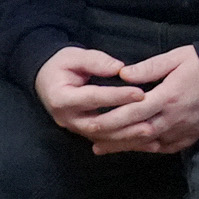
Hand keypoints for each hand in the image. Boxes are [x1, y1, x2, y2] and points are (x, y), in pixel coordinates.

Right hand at [33, 45, 150, 136]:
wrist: (47, 80)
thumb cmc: (61, 65)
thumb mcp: (73, 56)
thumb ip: (95, 61)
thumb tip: (119, 68)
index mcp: (62, 98)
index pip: (93, 98)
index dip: (117, 96)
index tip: (140, 93)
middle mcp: (67, 118)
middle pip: (98, 125)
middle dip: (125, 123)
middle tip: (150, 118)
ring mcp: (75, 129)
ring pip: (103, 137)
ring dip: (127, 137)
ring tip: (151, 132)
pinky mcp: (84, 133)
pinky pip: (106, 141)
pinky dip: (126, 142)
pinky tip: (145, 142)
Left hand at [71, 45, 198, 154]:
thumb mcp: (176, 57)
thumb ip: (148, 68)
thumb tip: (122, 74)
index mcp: (168, 97)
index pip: (131, 113)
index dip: (109, 119)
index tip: (89, 121)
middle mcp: (173, 118)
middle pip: (135, 133)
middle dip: (110, 136)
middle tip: (88, 136)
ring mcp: (182, 131)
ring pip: (147, 144)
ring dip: (123, 146)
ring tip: (101, 147)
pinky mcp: (190, 137)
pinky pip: (163, 148)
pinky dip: (145, 149)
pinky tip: (131, 148)